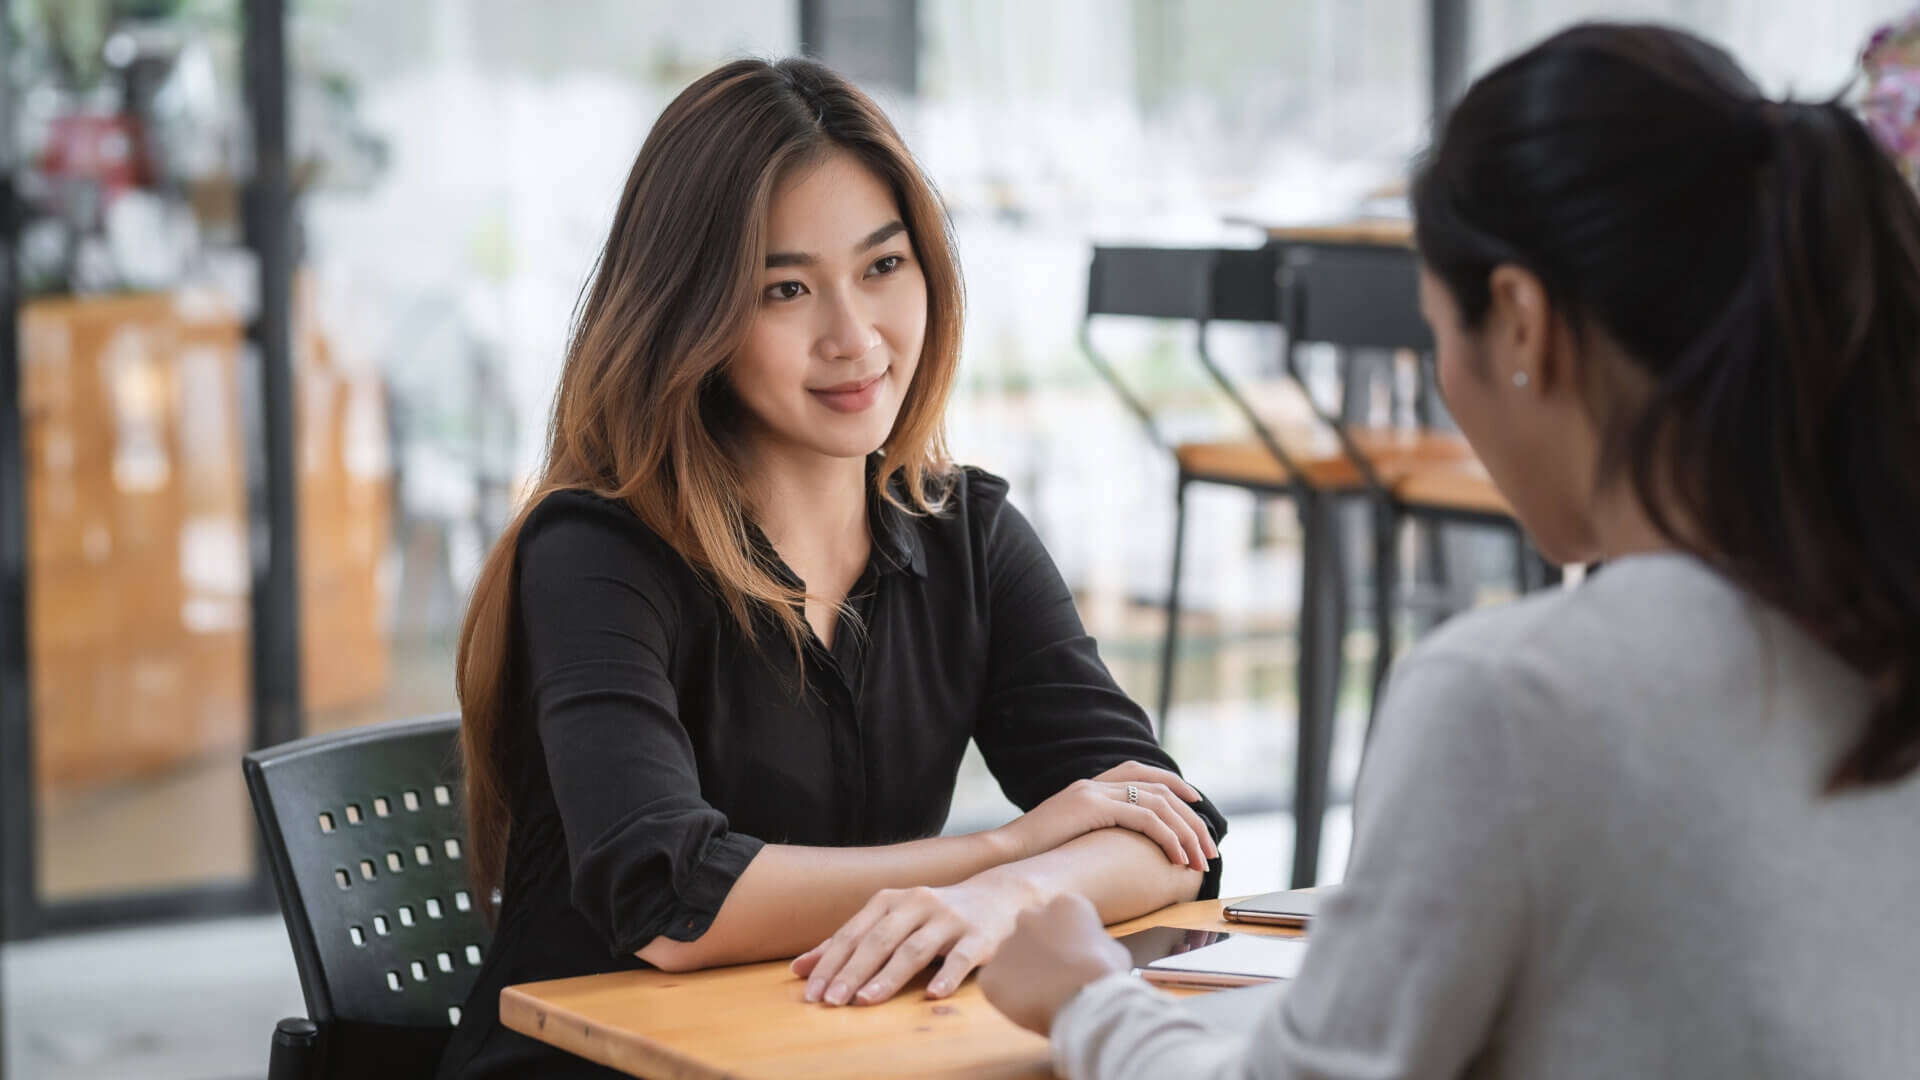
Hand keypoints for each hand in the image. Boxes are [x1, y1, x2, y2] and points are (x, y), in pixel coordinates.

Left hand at [790, 879, 1020, 1005]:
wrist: (999, 897)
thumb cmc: (935, 916)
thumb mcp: (891, 920)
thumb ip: (849, 943)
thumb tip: (799, 969)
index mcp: (891, 900)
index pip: (854, 934)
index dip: (830, 962)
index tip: (810, 992)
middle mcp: (918, 904)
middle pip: (879, 940)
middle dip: (852, 971)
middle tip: (831, 1001)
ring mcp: (950, 919)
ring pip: (914, 949)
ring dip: (888, 976)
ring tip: (865, 1001)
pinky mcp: (980, 936)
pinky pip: (961, 958)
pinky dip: (946, 975)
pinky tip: (932, 994)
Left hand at [980, 893, 1129, 1034]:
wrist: (1084, 999)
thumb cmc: (1105, 975)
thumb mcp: (1113, 949)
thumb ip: (1095, 943)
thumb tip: (1092, 951)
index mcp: (1063, 904)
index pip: (1061, 918)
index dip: (1069, 941)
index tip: (1076, 959)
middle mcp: (1028, 917)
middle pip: (1031, 932)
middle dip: (1039, 951)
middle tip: (1054, 975)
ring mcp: (1005, 945)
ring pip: (1011, 959)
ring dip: (1023, 974)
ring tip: (1043, 996)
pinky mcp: (991, 974)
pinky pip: (997, 984)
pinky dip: (1008, 995)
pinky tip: (1028, 1006)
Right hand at [996, 761, 1216, 870]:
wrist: (1003, 854)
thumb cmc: (1033, 856)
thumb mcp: (1068, 837)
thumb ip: (1092, 832)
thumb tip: (1116, 849)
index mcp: (1089, 787)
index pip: (1141, 773)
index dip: (1173, 784)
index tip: (1196, 803)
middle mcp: (1094, 784)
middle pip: (1158, 789)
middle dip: (1191, 817)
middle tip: (1209, 846)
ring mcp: (1093, 793)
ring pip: (1158, 803)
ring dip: (1185, 832)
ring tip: (1199, 858)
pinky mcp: (1092, 808)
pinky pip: (1145, 819)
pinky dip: (1168, 837)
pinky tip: (1177, 857)